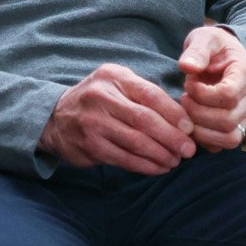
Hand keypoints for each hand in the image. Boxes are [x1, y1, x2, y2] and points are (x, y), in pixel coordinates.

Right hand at [39, 63, 195, 174]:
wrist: (55, 118)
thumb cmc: (98, 100)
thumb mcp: (116, 84)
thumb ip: (144, 94)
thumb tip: (183, 116)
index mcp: (113, 77)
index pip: (150, 94)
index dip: (174, 113)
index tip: (190, 128)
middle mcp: (101, 97)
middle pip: (145, 120)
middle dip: (172, 137)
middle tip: (189, 150)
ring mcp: (93, 123)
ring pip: (136, 142)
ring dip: (161, 155)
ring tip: (176, 161)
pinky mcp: (90, 146)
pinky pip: (125, 159)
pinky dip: (146, 166)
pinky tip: (159, 167)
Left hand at [177, 25, 245, 151]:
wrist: (223, 57)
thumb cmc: (213, 47)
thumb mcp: (204, 38)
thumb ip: (197, 50)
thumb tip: (187, 67)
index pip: (228, 95)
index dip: (203, 95)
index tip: (189, 84)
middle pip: (227, 121)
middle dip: (198, 113)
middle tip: (184, 98)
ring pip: (229, 138)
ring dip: (202, 131)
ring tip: (189, 112)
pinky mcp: (238, 126)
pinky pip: (224, 144)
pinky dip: (205, 140)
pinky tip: (193, 122)